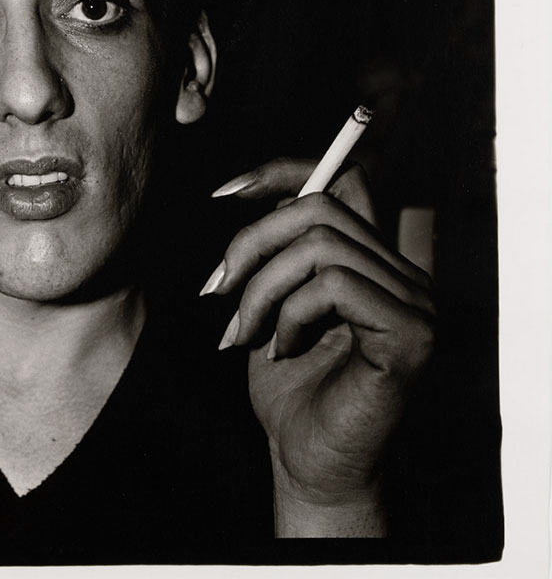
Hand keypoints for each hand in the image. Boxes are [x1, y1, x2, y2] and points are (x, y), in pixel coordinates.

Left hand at [202, 158, 434, 536]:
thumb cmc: (286, 384)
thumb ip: (274, 251)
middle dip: (252, 241)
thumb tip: (242, 191)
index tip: (224, 193)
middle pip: (320, 206)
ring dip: (261, 287)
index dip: (284, 171)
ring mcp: (415, 303)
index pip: (344, 179)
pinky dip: (290, 313)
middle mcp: (404, 274)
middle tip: (216, 289)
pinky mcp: (412, 334)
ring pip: (320, 246)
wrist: (307, 461)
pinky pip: (334, 286)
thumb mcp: (268, 301)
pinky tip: (280, 351)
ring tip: (242, 332)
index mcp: (373, 261)